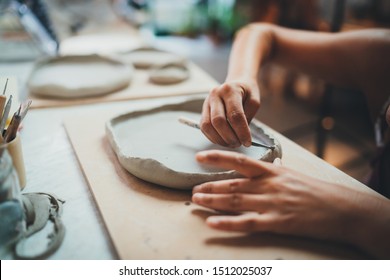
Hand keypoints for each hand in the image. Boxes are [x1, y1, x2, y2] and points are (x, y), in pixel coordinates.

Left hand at [192, 150, 379, 247]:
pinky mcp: (276, 222)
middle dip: (209, 186)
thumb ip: (269, 173)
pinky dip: (227, 223)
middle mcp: (268, 185)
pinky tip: (211, 223)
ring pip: (234, 200)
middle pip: (231, 183)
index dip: (216, 158)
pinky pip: (246, 222)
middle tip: (192, 189)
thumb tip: (250, 172)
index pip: (238, 161)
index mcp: (271, 171)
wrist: (340, 208)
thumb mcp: (290, 175)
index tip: (198, 157)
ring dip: (212, 201)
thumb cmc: (314, 191)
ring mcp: (271, 203)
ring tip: (196, 200)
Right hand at [200, 80, 259, 147]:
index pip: (234, 115)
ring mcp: (207, 102)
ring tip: (231, 143)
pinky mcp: (203, 110)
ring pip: (207, 126)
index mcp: (230, 90)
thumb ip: (249, 116)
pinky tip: (223, 140)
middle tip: (239, 143)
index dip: (241, 132)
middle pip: (218, 121)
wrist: (236, 83)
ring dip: (220, 139)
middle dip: (229, 137)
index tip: (248, 142)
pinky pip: (203, 128)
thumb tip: (242, 134)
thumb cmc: (246, 92)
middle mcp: (215, 95)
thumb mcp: (254, 100)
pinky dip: (213, 137)